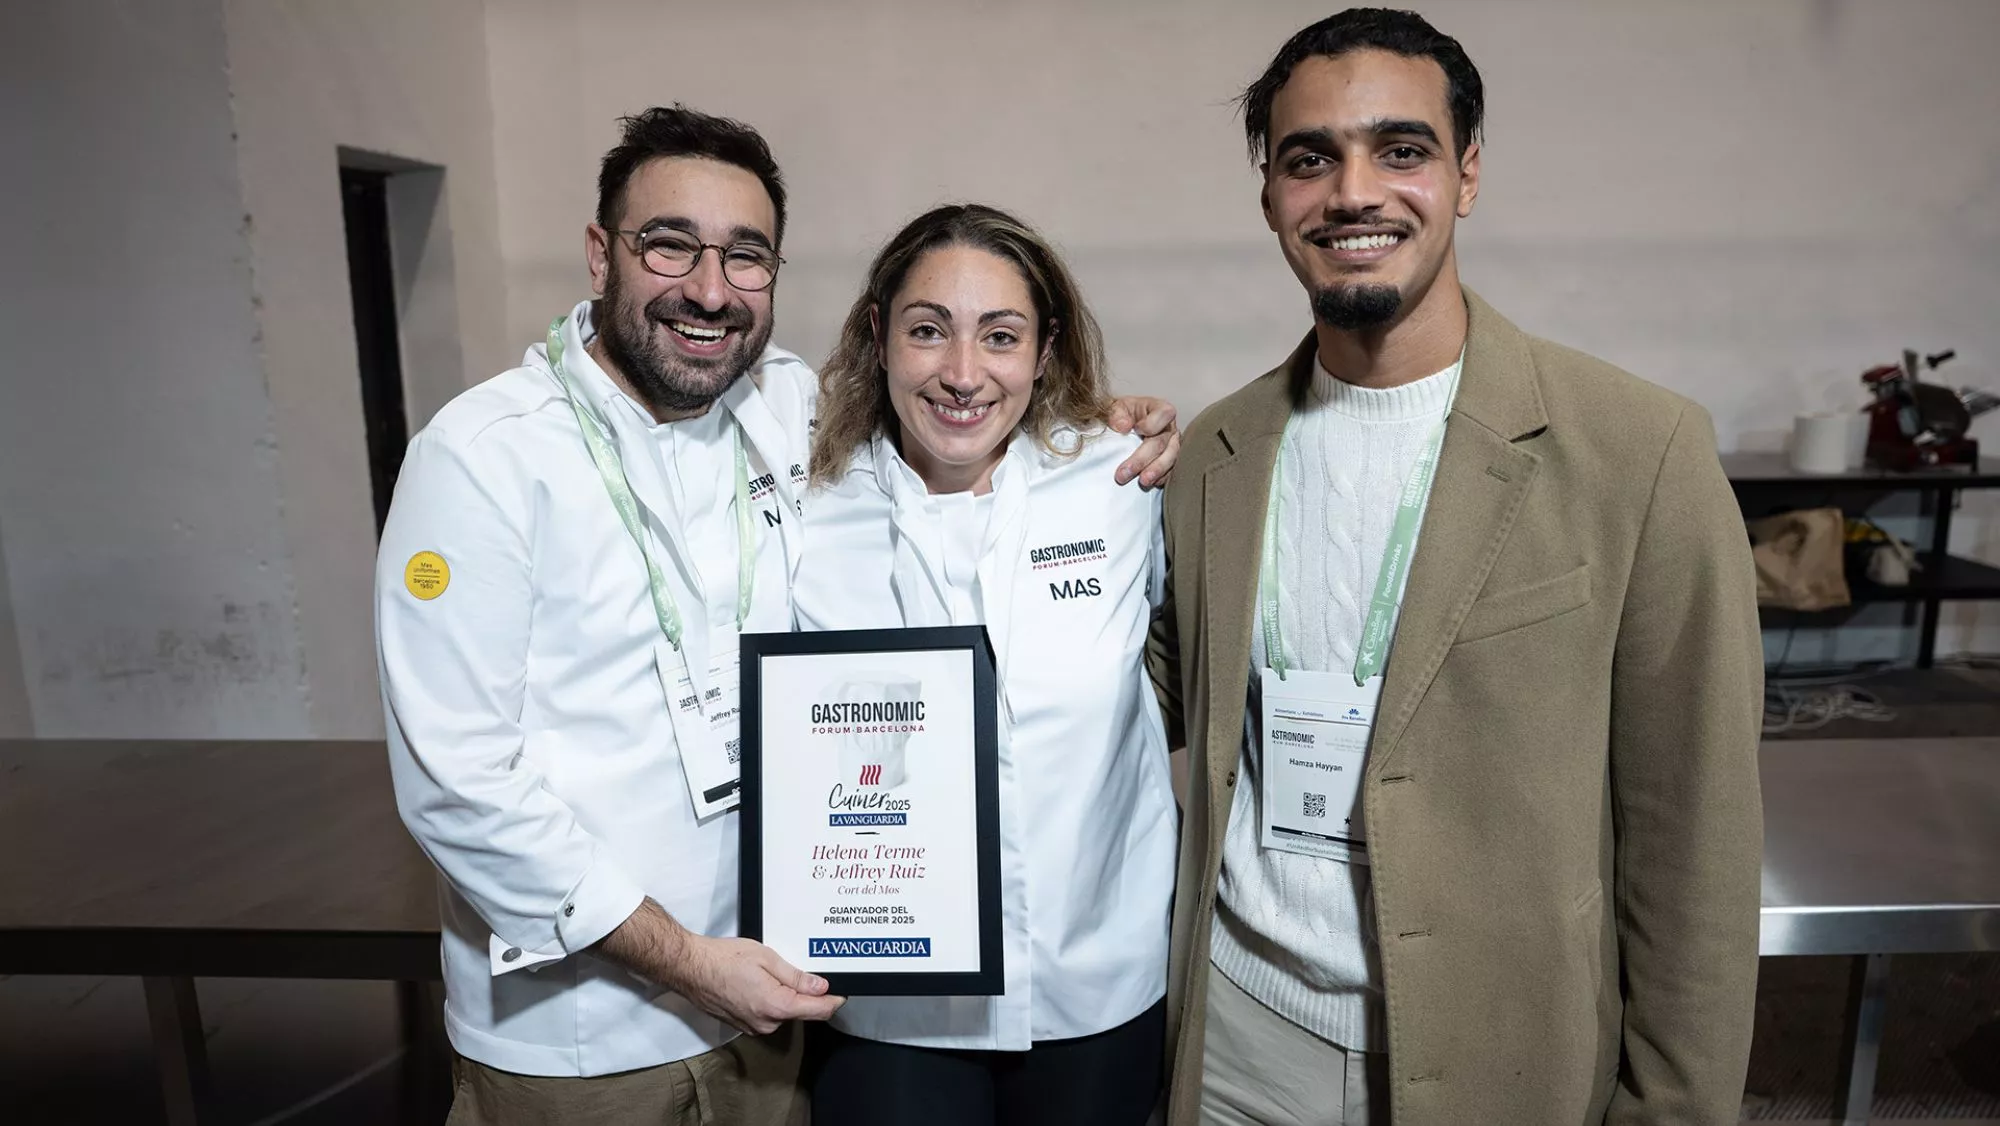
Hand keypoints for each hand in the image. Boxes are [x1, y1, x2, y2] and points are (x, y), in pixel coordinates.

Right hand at [595, 898, 843, 1034]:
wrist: (690, 967)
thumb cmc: (723, 959)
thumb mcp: (767, 958)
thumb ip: (797, 976)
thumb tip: (821, 986)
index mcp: (776, 1006)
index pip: (818, 1010)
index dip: (834, 1000)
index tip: (842, 991)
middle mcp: (766, 1023)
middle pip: (802, 1012)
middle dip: (808, 994)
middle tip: (807, 969)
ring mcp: (753, 1026)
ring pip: (784, 1013)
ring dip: (788, 996)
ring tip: (776, 971)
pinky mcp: (743, 1024)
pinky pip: (768, 1014)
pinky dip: (772, 1000)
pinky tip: (762, 981)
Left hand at [1107, 395, 1179, 487]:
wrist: (1122, 427)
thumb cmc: (1122, 415)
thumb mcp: (1116, 408)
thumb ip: (1117, 414)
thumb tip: (1123, 426)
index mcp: (1160, 409)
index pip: (1165, 413)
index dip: (1152, 423)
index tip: (1136, 429)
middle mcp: (1169, 427)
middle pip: (1161, 442)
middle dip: (1142, 458)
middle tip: (1124, 472)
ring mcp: (1172, 445)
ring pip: (1170, 458)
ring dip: (1156, 471)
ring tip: (1143, 481)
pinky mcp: (1169, 461)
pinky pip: (1171, 470)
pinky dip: (1161, 477)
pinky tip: (1150, 484)